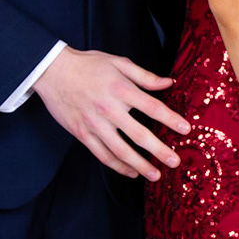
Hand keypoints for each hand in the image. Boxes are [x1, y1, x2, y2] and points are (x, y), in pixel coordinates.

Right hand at [32, 47, 189, 179]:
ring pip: (120, 150)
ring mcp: (94, 124)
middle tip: (174, 162)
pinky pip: (102, 154)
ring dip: (139, 165)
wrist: (52, 71)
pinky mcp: (81, 134)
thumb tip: (168, 83)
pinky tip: (131, 172)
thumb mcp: (119, 63)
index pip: (152, 107)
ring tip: (155, 175)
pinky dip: (117, 166)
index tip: (186, 130)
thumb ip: (145, 76)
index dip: (171, 119)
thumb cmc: (89, 65)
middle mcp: (109, 109)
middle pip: (139, 134)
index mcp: (121, 90)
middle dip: (159, 150)